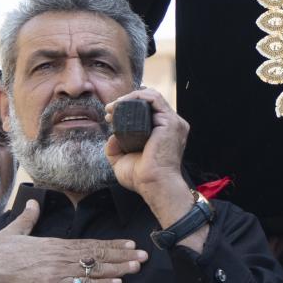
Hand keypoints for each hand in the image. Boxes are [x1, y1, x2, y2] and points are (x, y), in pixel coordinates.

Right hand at [0, 200, 142, 282]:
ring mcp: (60, 270)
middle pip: (98, 254)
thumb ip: (27, 219)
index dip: (111, 244)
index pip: (89, 243)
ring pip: (96, 268)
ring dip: (119, 268)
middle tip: (146, 255)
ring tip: (138, 267)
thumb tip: (32, 203)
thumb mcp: (13, 232)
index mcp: (54, 244)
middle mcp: (61, 255)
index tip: (130, 244)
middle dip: (123, 255)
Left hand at [106, 87, 192, 213]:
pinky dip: (137, 97)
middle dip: (126, 102)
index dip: (128, 110)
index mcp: (163, 133)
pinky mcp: (170, 121)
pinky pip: (154, 99)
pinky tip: (123, 104)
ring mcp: (173, 122)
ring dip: (130, 98)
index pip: (148, 111)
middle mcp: (171, 125)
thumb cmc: (142, 178)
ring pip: (151, 97)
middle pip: (149, 102)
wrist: (154, 185)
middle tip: (109, 110)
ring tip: (114, 106)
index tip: (110, 116)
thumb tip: (111, 137)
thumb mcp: (122, 161)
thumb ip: (116, 148)